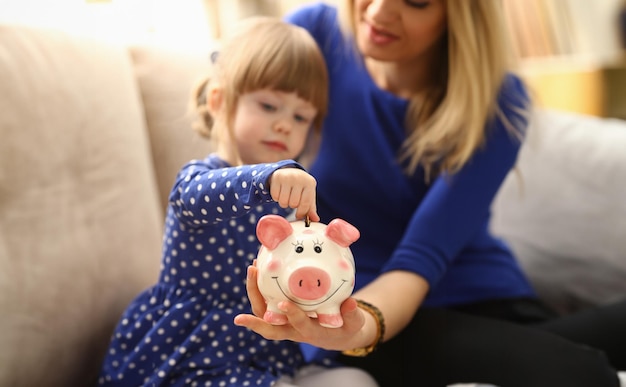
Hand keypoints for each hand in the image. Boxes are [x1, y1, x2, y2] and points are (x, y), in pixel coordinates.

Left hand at [234, 265, 366, 350]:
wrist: (337, 333)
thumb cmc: (346, 327)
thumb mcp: (354, 323)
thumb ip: (352, 315)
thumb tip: (350, 302)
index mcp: (310, 332)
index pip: (297, 326)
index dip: (291, 316)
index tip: (284, 303)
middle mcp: (292, 330)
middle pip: (269, 324)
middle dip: (256, 304)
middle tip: (253, 279)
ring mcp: (284, 323)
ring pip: (263, 313)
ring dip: (254, 292)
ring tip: (252, 268)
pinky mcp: (281, 314)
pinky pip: (266, 303)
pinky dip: (259, 288)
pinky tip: (259, 269)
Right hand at [268, 167, 318, 221]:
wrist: (289, 172)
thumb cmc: (301, 187)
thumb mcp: (308, 195)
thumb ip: (311, 208)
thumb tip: (315, 219)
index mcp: (310, 183)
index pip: (305, 203)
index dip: (301, 212)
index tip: (298, 215)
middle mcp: (299, 178)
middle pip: (293, 203)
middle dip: (292, 205)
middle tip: (292, 199)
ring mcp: (288, 177)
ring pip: (283, 201)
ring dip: (284, 203)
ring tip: (286, 196)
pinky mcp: (277, 177)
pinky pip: (275, 196)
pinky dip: (276, 198)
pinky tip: (280, 192)